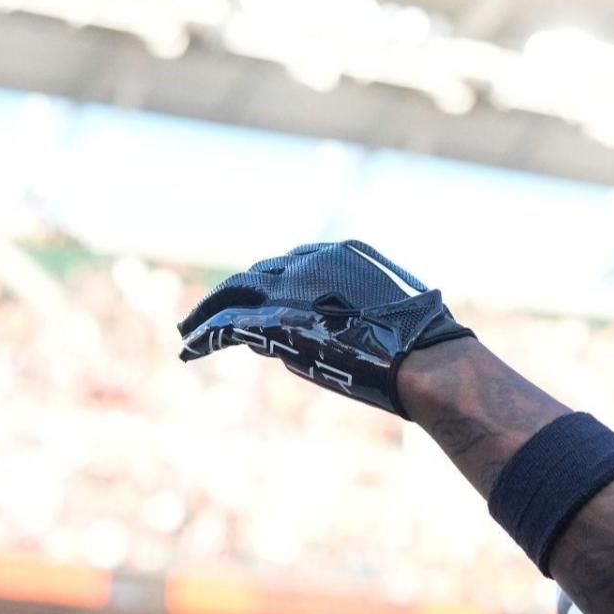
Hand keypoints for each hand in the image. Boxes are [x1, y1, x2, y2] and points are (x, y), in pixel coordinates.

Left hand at [177, 240, 473, 417]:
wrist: (424, 360)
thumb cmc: (420, 343)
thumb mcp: (389, 309)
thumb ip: (353, 307)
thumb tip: (330, 324)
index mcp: (341, 254)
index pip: (292, 264)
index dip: (272, 284)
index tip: (260, 300)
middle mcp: (310, 264)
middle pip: (257, 274)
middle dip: (232, 294)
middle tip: (212, 311)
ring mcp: (291, 291)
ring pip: (234, 294)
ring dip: (209, 311)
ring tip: (189, 330)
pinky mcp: (276, 323)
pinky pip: (229, 326)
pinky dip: (207, 336)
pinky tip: (192, 348)